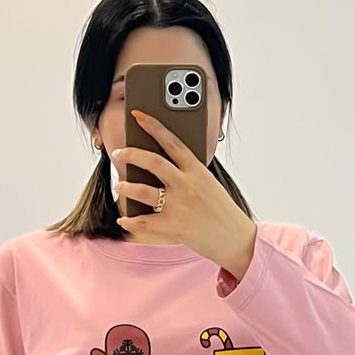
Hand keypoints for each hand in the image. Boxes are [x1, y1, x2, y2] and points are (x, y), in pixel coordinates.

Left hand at [113, 109, 256, 279]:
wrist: (235, 239)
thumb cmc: (222, 211)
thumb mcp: (209, 184)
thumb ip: (188, 173)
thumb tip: (162, 165)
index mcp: (197, 171)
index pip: (172, 141)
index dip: (153, 126)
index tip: (139, 115)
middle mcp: (186, 185)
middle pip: (152, 161)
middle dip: (130, 154)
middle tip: (119, 153)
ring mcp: (179, 206)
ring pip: (142, 191)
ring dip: (126, 187)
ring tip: (120, 185)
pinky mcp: (173, 227)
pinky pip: (143, 221)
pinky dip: (129, 221)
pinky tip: (123, 219)